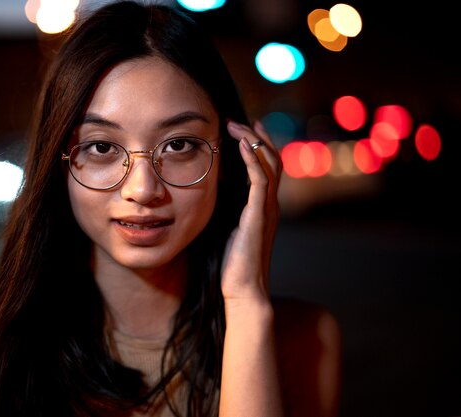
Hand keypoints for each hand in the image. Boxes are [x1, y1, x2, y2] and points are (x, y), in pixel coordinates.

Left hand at [220, 120, 281, 305]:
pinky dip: (252, 159)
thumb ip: (226, 212)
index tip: (242, 131)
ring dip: (253, 141)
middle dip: (257, 137)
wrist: (243, 290)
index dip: (257, 147)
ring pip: (269, 164)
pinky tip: (242, 144)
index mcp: (263, 208)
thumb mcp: (227, 230)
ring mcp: (267, 209)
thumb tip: (209, 196)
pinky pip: (260, 180)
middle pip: (272, 160)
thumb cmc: (232, 265)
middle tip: (239, 121)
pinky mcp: (259, 215)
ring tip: (238, 126)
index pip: (267, 169)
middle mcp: (270, 205)